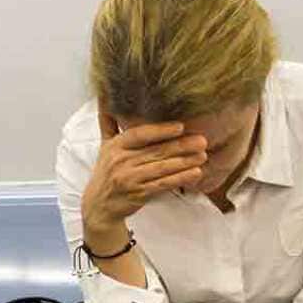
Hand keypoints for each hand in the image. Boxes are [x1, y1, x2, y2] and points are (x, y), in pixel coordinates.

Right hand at [80, 113, 207, 233]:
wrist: (99, 206)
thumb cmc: (107, 172)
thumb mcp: (104, 146)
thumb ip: (108, 122)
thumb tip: (104, 96)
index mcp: (115, 146)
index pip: (138, 135)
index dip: (160, 130)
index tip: (180, 127)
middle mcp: (121, 161)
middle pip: (155, 151)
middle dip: (181, 146)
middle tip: (202, 141)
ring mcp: (129, 179)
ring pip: (161, 168)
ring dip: (185, 162)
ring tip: (203, 155)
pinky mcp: (138, 194)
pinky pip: (163, 184)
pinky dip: (180, 178)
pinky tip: (195, 173)